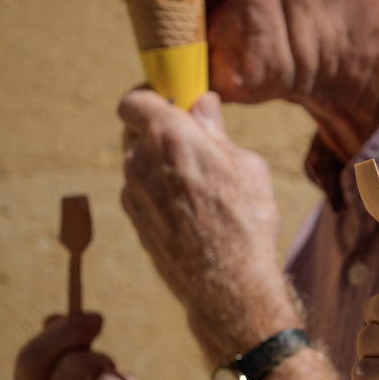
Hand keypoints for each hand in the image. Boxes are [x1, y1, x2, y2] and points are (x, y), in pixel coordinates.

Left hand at [119, 89, 284, 359]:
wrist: (227, 283)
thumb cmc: (245, 219)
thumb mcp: (245, 165)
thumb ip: (215, 131)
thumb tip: (202, 105)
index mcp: (170, 136)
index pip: (135, 99)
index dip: (151, 96)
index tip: (172, 100)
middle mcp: (140, 161)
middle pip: (136, 130)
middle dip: (158, 129)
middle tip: (190, 138)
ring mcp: (132, 192)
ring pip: (138, 161)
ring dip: (159, 161)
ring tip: (196, 179)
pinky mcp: (133, 219)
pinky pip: (142, 189)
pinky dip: (158, 188)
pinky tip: (188, 206)